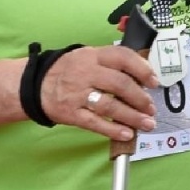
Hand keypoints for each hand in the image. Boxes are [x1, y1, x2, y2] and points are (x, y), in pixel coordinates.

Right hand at [39, 44, 158, 141]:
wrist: (36, 84)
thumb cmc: (68, 70)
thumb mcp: (88, 56)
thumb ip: (112, 62)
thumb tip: (142, 75)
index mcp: (93, 56)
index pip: (122, 57)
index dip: (142, 69)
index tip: (154, 82)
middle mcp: (86, 73)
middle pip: (119, 84)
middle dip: (140, 98)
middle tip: (151, 108)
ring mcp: (78, 94)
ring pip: (110, 106)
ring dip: (132, 116)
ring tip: (147, 123)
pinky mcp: (72, 114)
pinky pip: (95, 123)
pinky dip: (113, 130)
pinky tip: (127, 134)